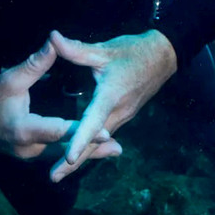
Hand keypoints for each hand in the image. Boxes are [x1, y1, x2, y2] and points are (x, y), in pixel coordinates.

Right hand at [0, 37, 121, 161]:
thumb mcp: (9, 79)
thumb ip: (35, 64)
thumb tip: (55, 41)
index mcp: (24, 129)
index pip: (58, 130)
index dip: (83, 131)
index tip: (105, 131)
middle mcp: (29, 148)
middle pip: (66, 149)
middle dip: (93, 149)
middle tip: (118, 148)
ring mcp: (30, 156)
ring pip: (62, 155)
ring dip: (87, 153)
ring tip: (114, 150)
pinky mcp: (30, 156)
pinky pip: (55, 154)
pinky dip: (73, 151)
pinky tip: (92, 150)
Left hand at [48, 29, 177, 182]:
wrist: (162, 57)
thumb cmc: (133, 51)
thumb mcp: (104, 49)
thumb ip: (76, 48)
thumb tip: (52, 38)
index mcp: (111, 96)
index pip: (93, 121)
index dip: (80, 139)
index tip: (68, 158)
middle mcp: (118, 112)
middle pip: (94, 142)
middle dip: (74, 161)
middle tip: (53, 177)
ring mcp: (122, 116)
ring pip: (99, 142)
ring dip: (81, 156)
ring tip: (60, 172)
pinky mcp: (122, 116)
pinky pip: (103, 135)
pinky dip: (90, 146)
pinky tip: (78, 154)